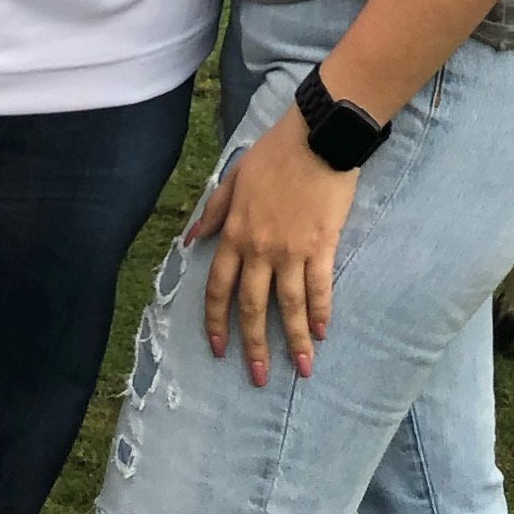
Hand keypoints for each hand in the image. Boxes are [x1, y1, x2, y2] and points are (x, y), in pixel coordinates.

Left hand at [190, 112, 358, 388]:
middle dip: (253, 346)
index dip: (217, 322)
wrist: (318, 136)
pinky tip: (322, 334)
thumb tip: (191, 239)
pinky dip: (320, 313)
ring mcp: (291, 250)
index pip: (219, 288)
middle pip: (251, 306)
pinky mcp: (321, 246)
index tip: (219, 350)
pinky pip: (319, 288)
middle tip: (258, 376)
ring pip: (288, 306)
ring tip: (302, 369)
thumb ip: (214, 211)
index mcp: (235, 233)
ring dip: (293, 341)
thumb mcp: (235, 178)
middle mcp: (259, 248)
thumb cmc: (276, 153)